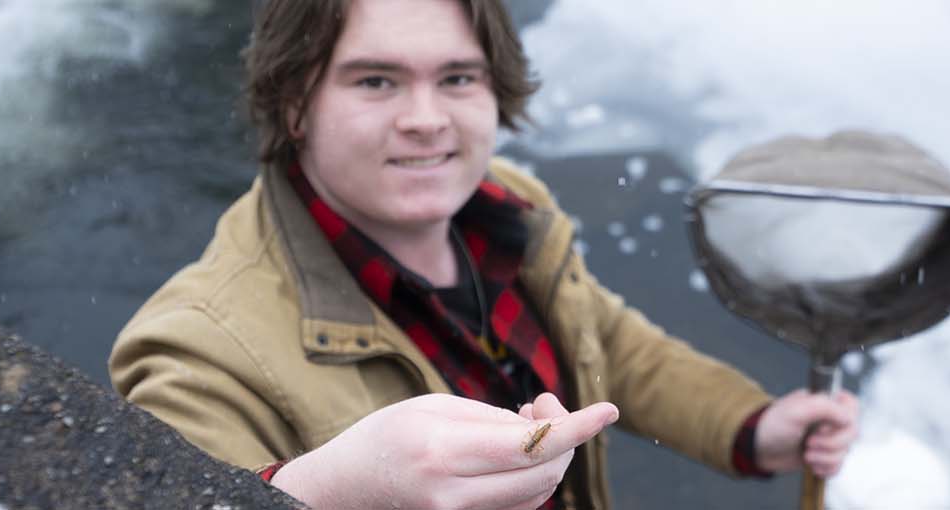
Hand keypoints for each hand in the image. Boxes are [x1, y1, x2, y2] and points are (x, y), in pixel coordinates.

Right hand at [270, 392, 616, 509]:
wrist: (341, 490)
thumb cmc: (384, 438)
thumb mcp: (433, 408)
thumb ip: (492, 417)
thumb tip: (546, 424)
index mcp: (443, 450)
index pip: (534, 443)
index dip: (579, 427)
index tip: (609, 410)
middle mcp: (453, 492)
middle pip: (545, 472)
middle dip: (564, 437)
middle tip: (544, 405)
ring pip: (537, 493)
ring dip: (549, 457)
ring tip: (522, 423)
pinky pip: (519, 506)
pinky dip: (531, 478)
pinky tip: (514, 452)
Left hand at [754, 389, 858, 477]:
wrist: (757, 448)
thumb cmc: (772, 425)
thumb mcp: (797, 410)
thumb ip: (825, 407)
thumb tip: (847, 418)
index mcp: (824, 402)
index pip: (851, 405)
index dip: (844, 419)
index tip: (825, 426)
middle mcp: (828, 420)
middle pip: (851, 433)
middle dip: (831, 443)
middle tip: (810, 442)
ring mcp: (826, 439)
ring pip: (845, 452)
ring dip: (826, 457)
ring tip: (806, 454)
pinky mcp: (822, 456)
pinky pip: (838, 466)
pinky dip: (826, 468)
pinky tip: (812, 465)